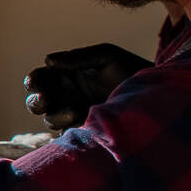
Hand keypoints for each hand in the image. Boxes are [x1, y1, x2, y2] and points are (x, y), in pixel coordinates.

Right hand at [22, 43, 149, 130]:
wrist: (156, 95)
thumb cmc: (132, 70)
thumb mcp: (106, 56)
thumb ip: (77, 58)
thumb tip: (47, 60)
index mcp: (66, 74)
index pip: (40, 79)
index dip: (34, 81)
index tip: (36, 83)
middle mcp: (66, 95)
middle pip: (37, 102)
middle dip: (37, 102)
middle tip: (45, 100)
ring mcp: (74, 114)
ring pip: (49, 119)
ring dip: (56, 116)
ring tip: (75, 111)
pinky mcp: (85, 130)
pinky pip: (66, 134)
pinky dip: (69, 129)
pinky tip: (82, 122)